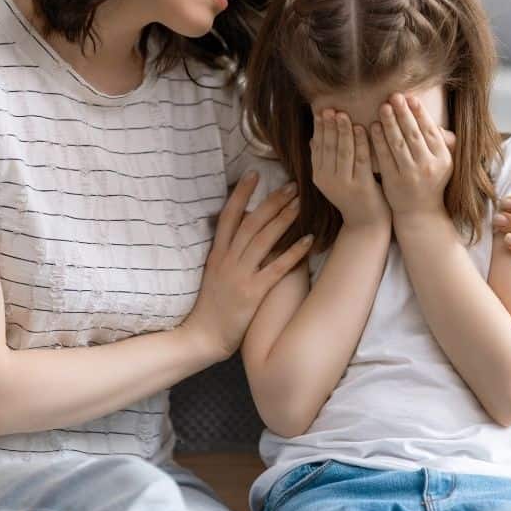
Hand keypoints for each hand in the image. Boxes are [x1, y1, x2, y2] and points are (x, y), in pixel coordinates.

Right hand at [184, 172, 313, 358]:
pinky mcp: (252, 293)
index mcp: (217, 254)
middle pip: (251, 223)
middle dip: (272, 202)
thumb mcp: (212, 273)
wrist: (201, 336)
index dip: (241, 194)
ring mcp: (240, 276)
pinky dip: (293, 252)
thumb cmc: (210, 307)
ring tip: (301, 204)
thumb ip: (225, 253)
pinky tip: (309, 240)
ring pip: (264, 240)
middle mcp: (228, 260)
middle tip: (292, 185)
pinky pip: (276, 268)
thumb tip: (242, 232)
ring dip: (284, 220)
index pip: (228, 216)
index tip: (254, 174)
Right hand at [311, 109, 390, 228]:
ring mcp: (344, 184)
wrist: (366, 223)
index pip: (317, 147)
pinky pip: (361, 159)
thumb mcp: (333, 178)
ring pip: (343, 152)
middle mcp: (328, 180)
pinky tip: (364, 128)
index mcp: (319, 176)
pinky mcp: (361, 187)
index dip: (319, 128)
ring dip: (344, 131)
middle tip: (331, 108)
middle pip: (328, 147)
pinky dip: (362, 142)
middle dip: (329, 126)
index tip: (321, 110)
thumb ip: (323, 159)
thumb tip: (311, 138)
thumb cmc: (352, 195)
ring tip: (344, 114)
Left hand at [370, 93, 452, 220]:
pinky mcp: (394, 181)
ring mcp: (411, 174)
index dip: (420, 113)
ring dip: (390, 123)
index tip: (410, 98)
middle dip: (403, 114)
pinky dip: (378, 141)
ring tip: (383, 107)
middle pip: (413, 135)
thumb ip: (441, 142)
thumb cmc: (430, 181)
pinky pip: (385, 157)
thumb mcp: (442, 162)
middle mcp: (428, 166)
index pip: (430, 131)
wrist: (420, 212)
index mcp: (443, 159)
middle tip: (394, 96)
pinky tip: (372, 127)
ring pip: (398, 144)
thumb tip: (436, 122)